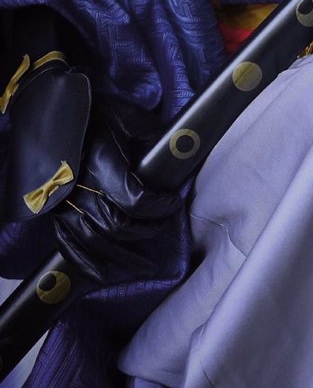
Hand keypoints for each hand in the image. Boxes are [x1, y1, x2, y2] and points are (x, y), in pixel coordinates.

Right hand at [53, 102, 182, 282]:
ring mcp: (65, 202)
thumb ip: (155, 134)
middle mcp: (81, 186)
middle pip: (118, 225)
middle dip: (147, 230)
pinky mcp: (55, 211)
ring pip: (96, 240)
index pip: (135, 200)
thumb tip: (183, 147)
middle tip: (164, 223)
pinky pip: (68, 244)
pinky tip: (103, 274)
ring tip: (145, 264)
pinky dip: (85, 263)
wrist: (56, 113)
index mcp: (102, 161)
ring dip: (123, 256)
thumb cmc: (97, 114)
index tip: (174, 202)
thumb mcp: (130, 116)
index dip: (160, 207)